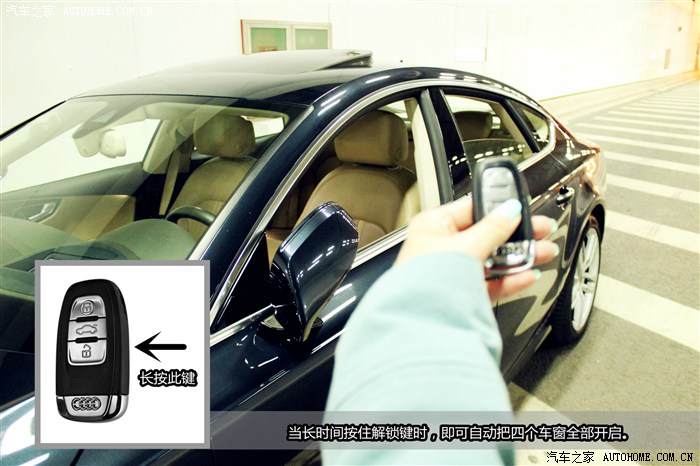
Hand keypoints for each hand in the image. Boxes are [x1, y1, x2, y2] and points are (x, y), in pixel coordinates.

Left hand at [395, 196, 558, 302]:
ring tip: (542, 253)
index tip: (523, 210)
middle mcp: (439, 247)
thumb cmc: (426, 281)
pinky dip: (509, 279)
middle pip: (485, 235)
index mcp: (433, 226)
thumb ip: (493, 228)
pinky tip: (527, 275)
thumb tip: (509, 211)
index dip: (499, 209)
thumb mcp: (467, 246)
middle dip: (516, 235)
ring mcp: (450, 272)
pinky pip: (489, 283)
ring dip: (517, 257)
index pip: (472, 209)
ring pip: (490, 260)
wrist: (420, 325)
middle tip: (541, 230)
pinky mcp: (460, 295)